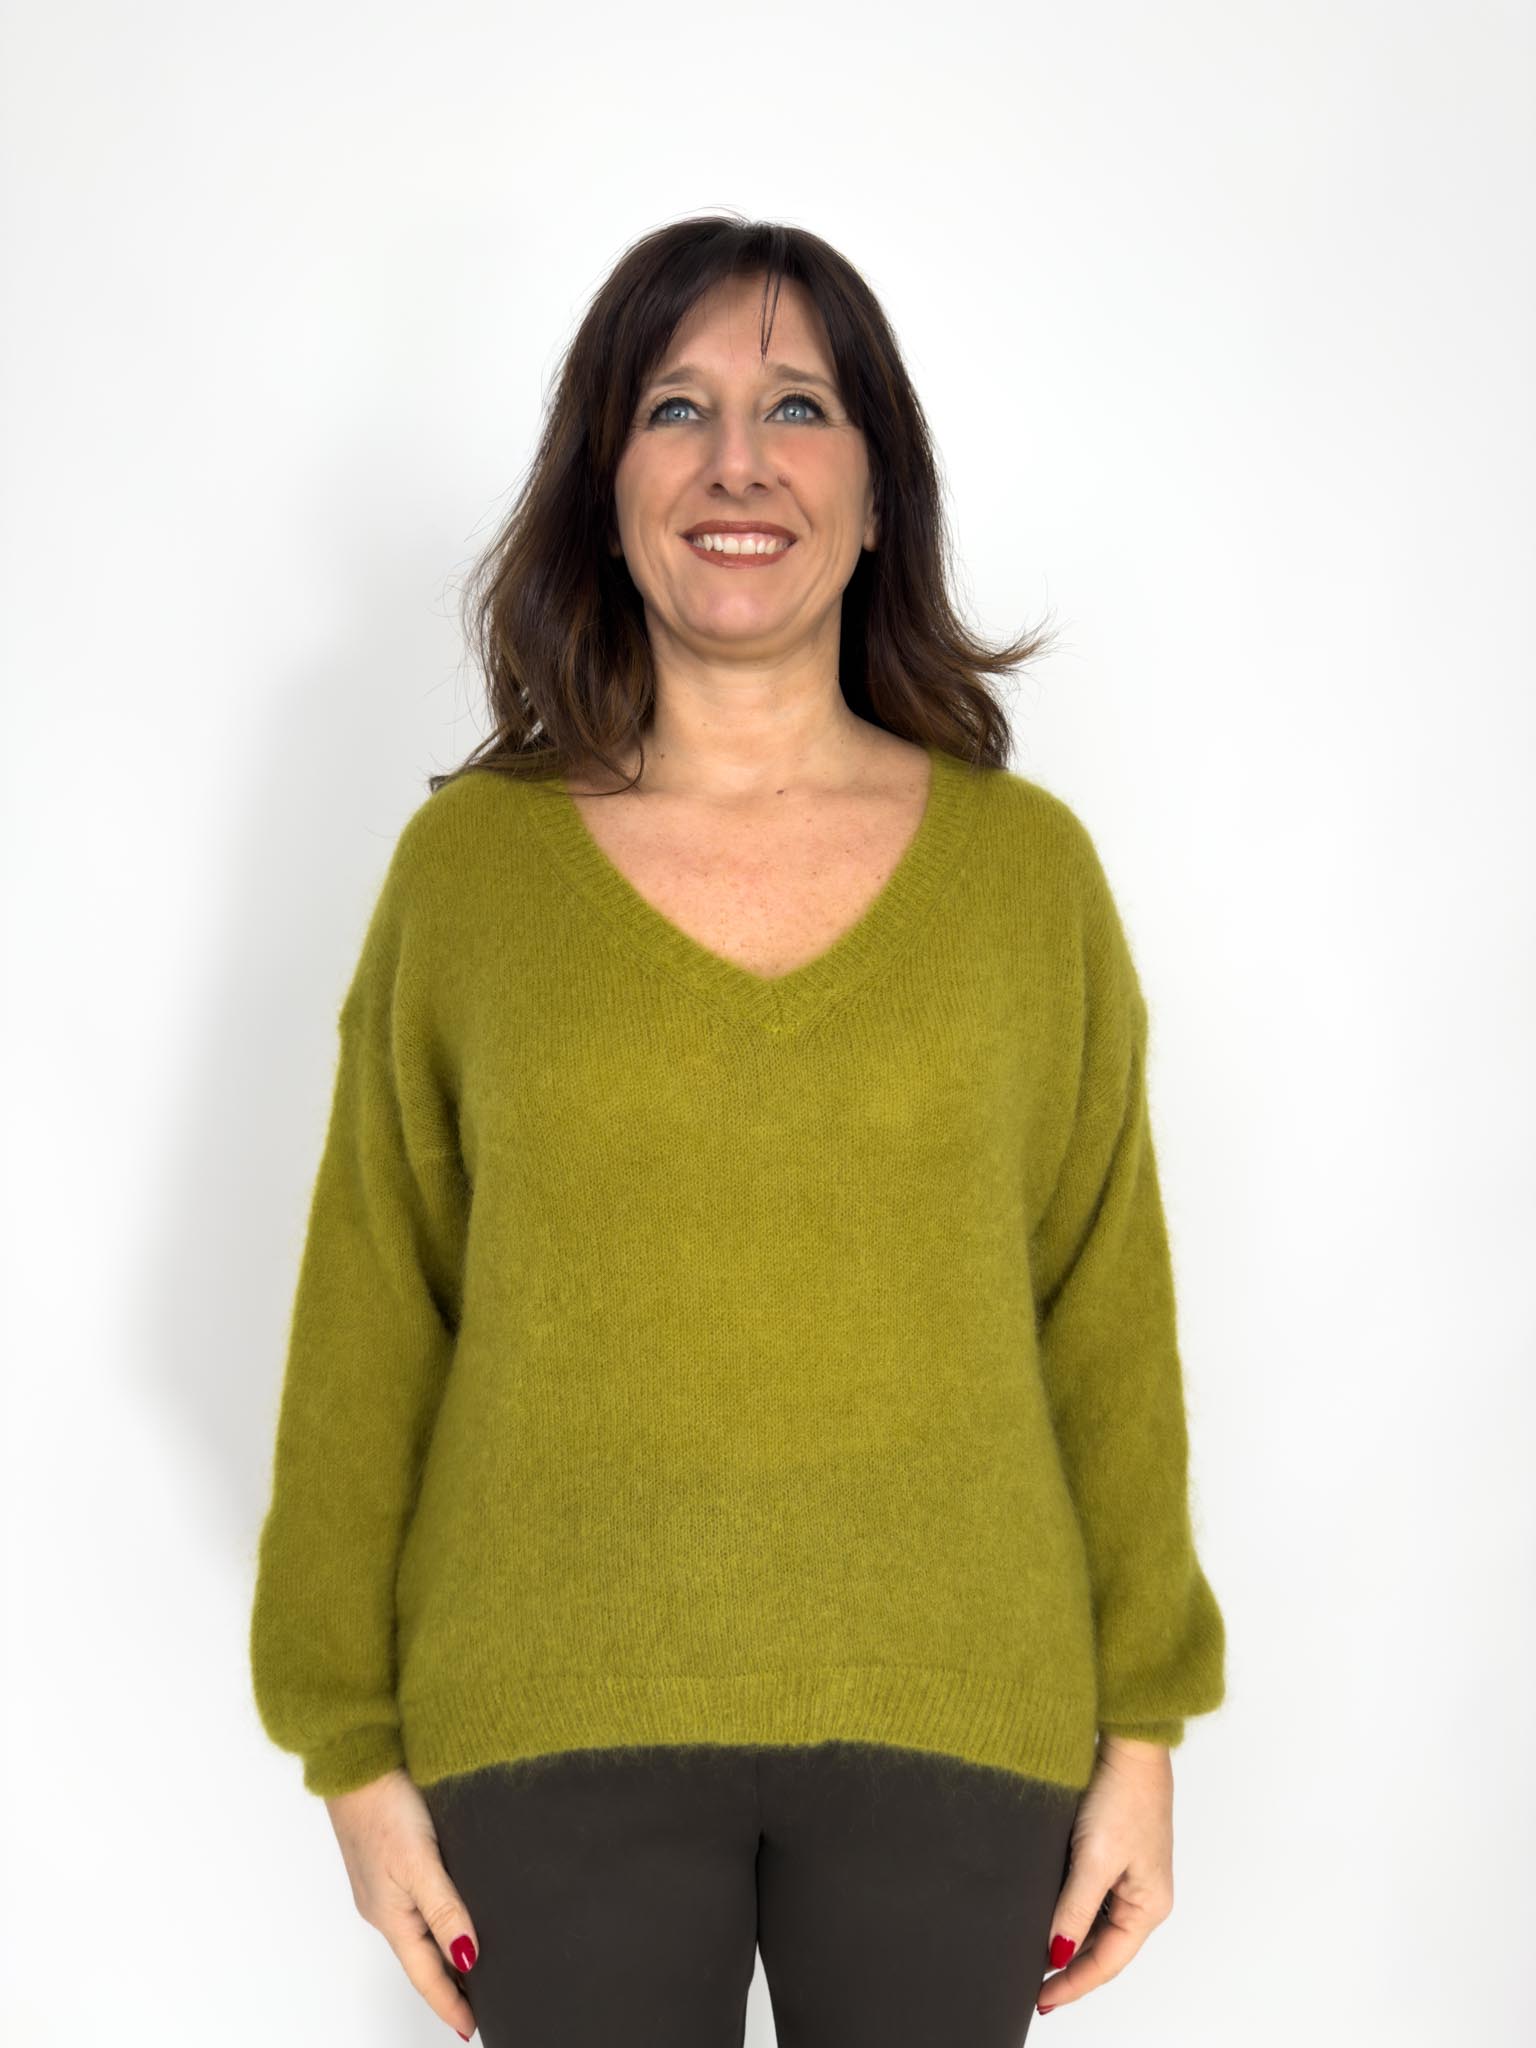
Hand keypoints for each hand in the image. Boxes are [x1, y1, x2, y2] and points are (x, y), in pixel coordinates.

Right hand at [324, 1766, 479, 2039]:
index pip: (426, 1973)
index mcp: (390, 1915)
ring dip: (441, 1952)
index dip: (449, 2002)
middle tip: (478, 2004)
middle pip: (420, 1957)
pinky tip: (450, 1912)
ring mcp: (383, 1883)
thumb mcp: (419, 1861)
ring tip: (470, 1967)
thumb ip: (444, 1909)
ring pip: (418, 1930)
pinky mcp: (388, 1859)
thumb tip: (467, 1957)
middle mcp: (384, 1906)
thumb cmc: (382, 1806)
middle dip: (446, 1983)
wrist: (356, 1759)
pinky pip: (415, 1902)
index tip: (470, 2030)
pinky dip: (435, 1920)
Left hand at [1037, 1735, 1174, 2014]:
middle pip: (1103, 1948)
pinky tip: (1045, 1915)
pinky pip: (1091, 1897)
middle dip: (1070, 1967)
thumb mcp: (1095, 1859)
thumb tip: (1055, 1955)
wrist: (1128, 1741)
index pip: (1107, 1962)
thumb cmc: (1123, 1795)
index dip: (1074, 1984)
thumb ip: (1075, 1910)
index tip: (1042, 2000)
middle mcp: (1143, 1896)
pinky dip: (1071, 1912)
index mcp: (1149, 1905)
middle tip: (1031, 1985)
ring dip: (1069, 1939)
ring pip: (1096, 1925)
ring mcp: (1130, 1875)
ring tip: (1033, 1956)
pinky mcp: (1114, 1853)